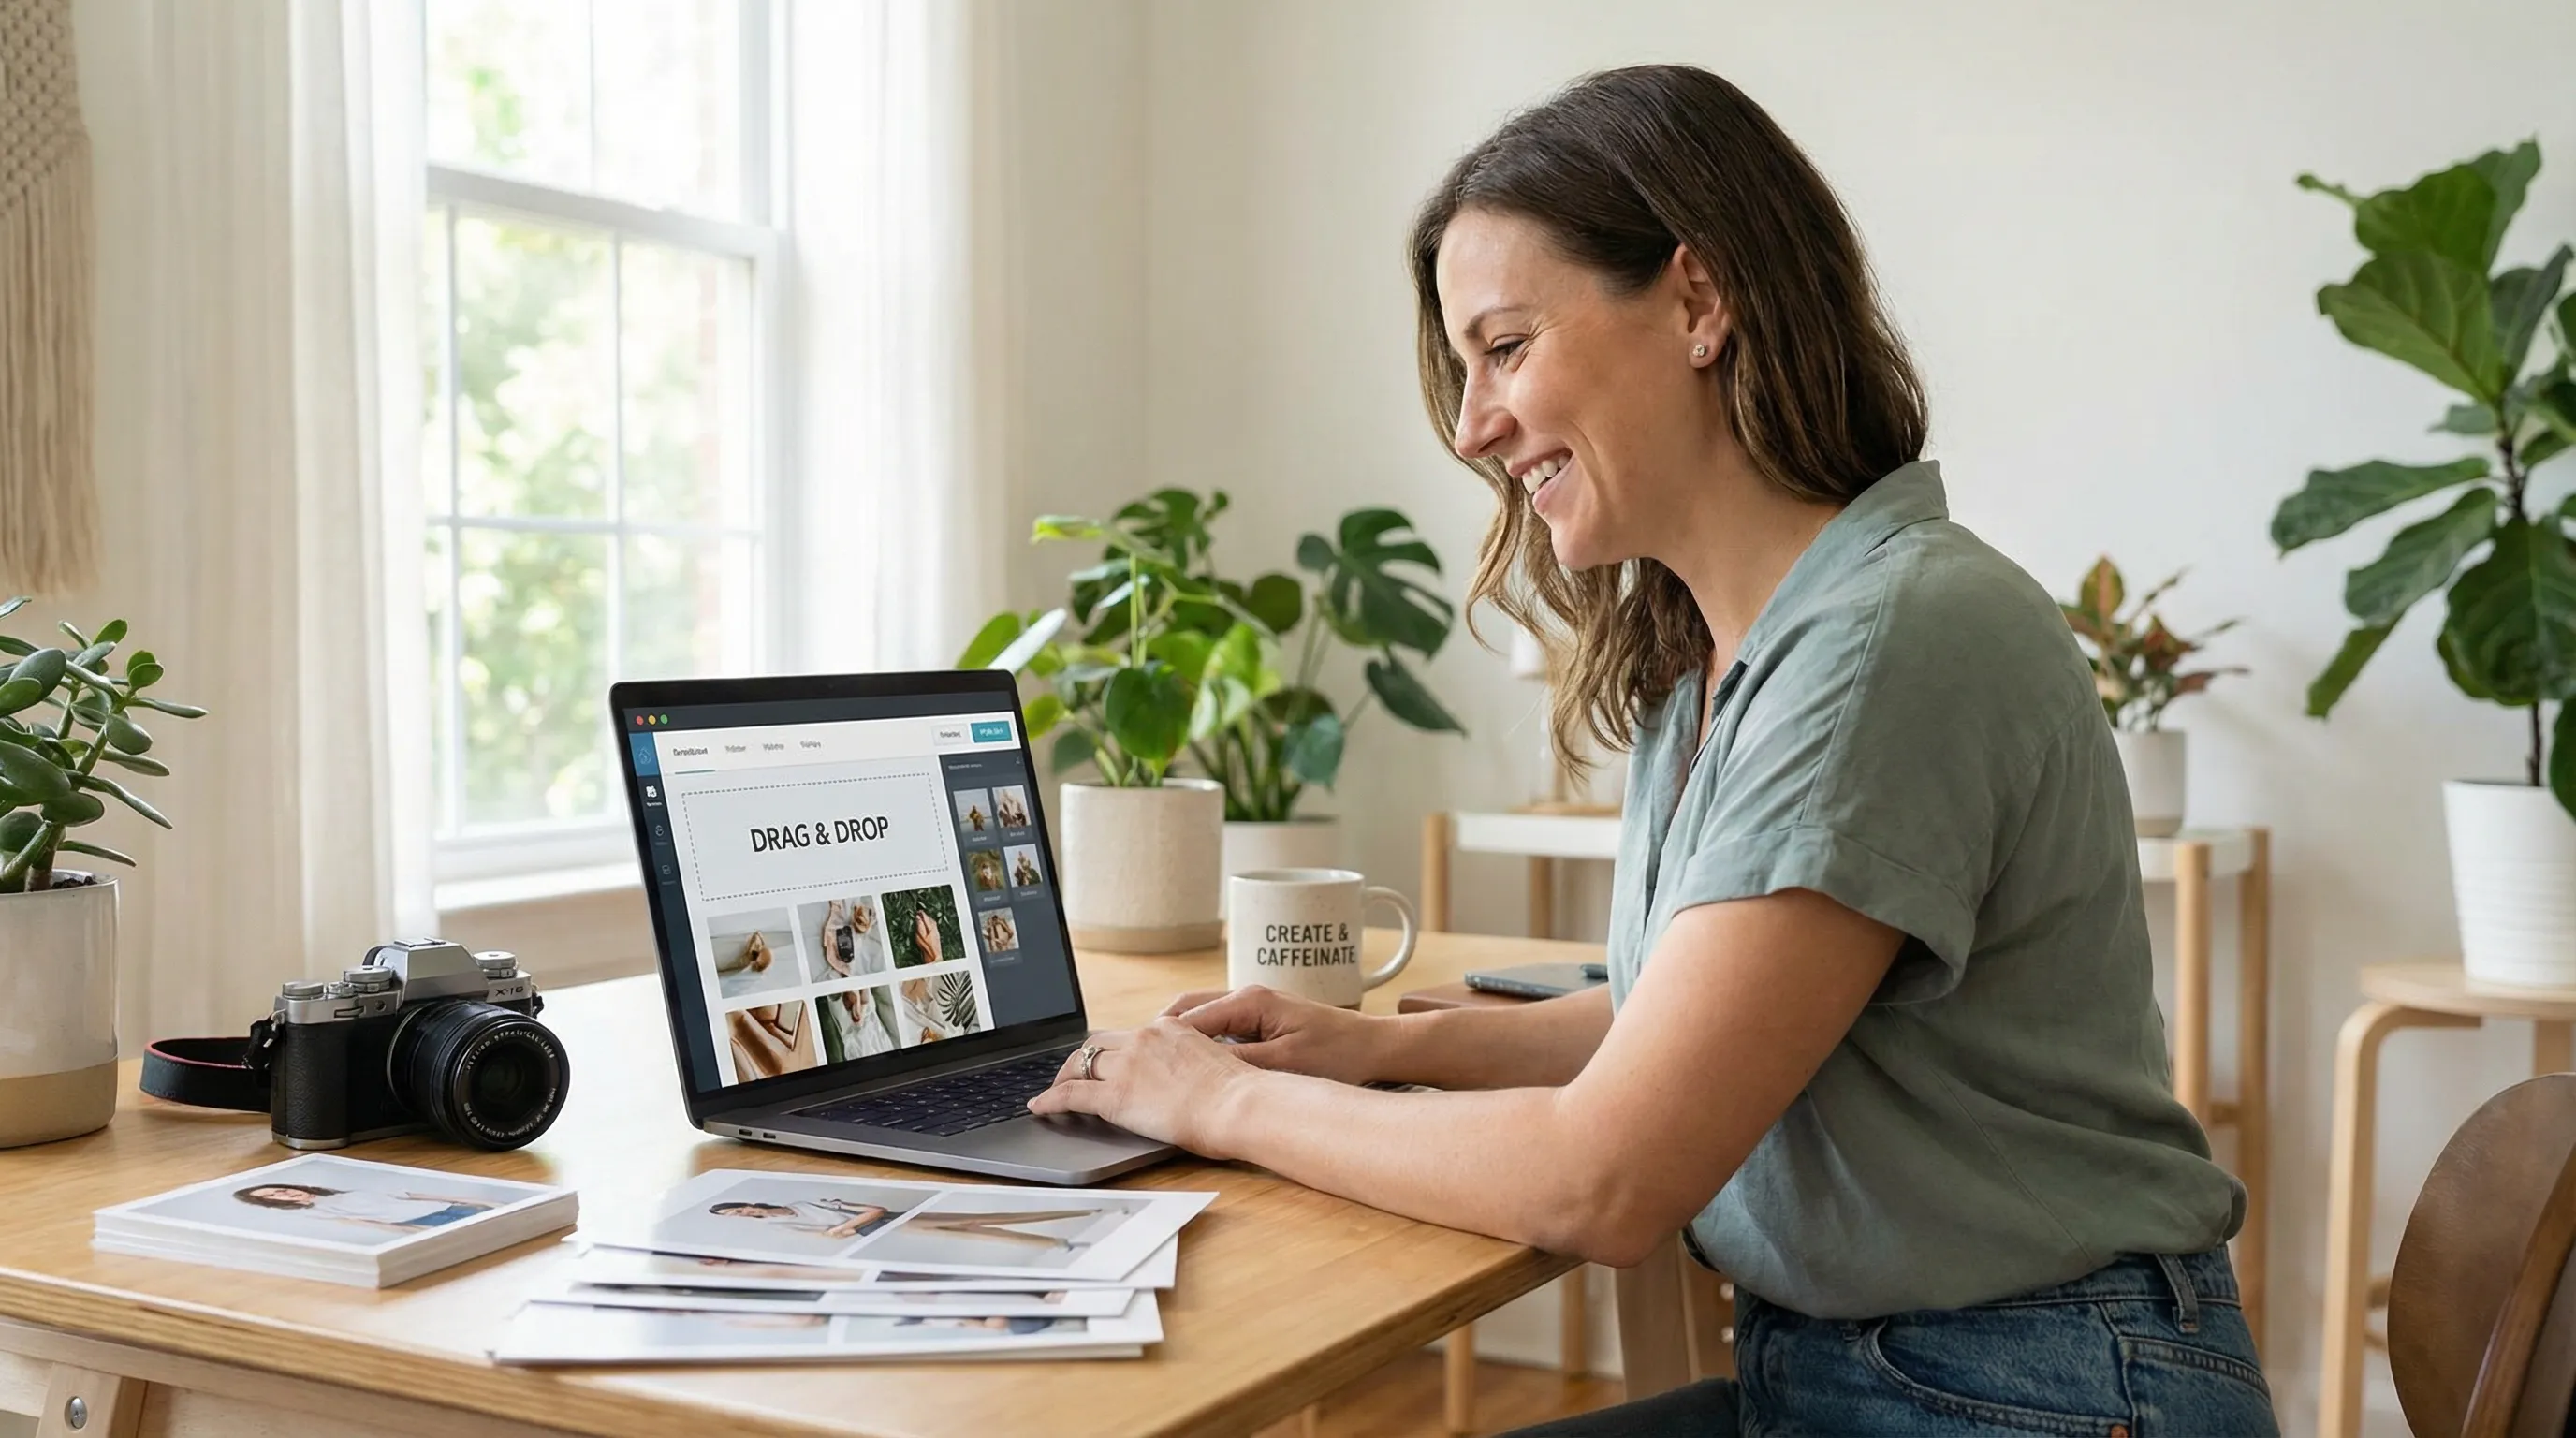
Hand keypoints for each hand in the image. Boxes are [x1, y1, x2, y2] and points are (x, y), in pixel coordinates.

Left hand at [1026, 1019, 1261, 1155]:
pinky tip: (1040, 1106)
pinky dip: (1051, 1099)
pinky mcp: (1115, 1095)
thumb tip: (1191, 1082)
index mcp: (1171, 1029)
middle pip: (1098, 1043)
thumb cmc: (1240, 1095)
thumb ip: (1193, 1066)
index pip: (1129, 1035)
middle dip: (1082, 1059)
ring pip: (1081, 1063)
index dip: (1112, 1049)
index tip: (1106, 1059)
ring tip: (1053, 1090)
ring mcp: (1127, 1065)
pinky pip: (1072, 1094)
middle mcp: (1144, 1038)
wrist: (1240, 1105)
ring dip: (1063, 1076)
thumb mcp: (1215, 1066)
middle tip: (1072, 1073)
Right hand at [1157, 985, 1391, 1086]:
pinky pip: (1219, 1027)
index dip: (1161, 1043)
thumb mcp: (1285, 1064)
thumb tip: (1196, 1069)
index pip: (1189, 1019)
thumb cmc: (1338, 1055)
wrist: (1375, 1047)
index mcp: (1249, 1000)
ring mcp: (1254, 1006)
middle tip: (1139, 1065)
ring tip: (1159, 1069)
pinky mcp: (1262, 1020)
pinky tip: (1194, 1068)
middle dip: (1161, 1037)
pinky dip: (1202, 1043)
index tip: (1139, 1064)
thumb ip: (1238, 1064)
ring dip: (1181, 1040)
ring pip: (1201, 1018)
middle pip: (1186, 1010)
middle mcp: (1247, 995)